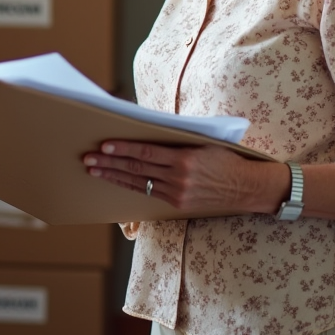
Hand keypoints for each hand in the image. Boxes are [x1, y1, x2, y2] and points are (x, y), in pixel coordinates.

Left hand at [82, 140, 283, 215]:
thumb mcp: (203, 141)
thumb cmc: (225, 157)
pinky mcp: (177, 204)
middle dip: (109, 163)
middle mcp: (179, 177)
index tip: (104, 146)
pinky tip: (115, 181)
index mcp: (185, 158)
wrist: (246, 186)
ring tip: (93, 170)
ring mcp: (177, 193)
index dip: (123, 149)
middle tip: (88, 159)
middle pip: (136, 169)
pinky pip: (148, 193)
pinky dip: (130, 186)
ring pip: (138, 183)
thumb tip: (146, 129)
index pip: (146, 153)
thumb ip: (176, 139)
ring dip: (113, 176)